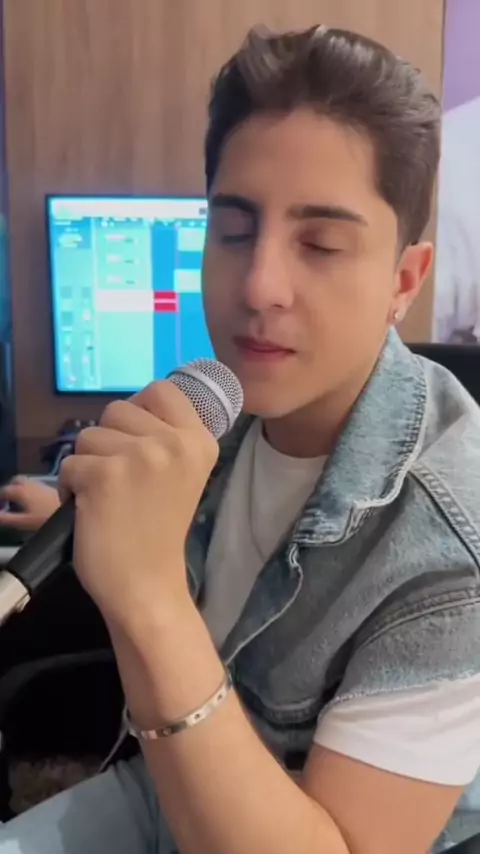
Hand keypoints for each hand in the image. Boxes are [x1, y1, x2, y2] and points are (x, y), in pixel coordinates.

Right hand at [0, 477, 60, 530]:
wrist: (72, 513)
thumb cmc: (45, 519)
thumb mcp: (23, 522)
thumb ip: (7, 518)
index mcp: (21, 490)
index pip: (4, 490)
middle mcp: (31, 484)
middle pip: (16, 481)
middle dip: (9, 488)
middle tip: (6, 499)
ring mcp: (42, 484)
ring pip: (27, 482)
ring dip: (20, 488)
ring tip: (18, 500)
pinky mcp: (52, 488)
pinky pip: (36, 485)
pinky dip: (30, 490)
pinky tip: (33, 501)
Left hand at [59, 381, 217, 626]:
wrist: (147, 585)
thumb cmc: (158, 532)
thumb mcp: (181, 475)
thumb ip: (165, 438)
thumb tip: (130, 408)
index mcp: (199, 442)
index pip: (162, 390)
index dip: (139, 410)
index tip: (136, 441)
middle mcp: (174, 443)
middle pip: (118, 409)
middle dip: (108, 441)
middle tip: (123, 481)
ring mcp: (141, 457)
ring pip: (89, 435)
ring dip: (88, 465)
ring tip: (108, 497)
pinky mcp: (105, 475)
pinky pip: (70, 464)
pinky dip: (72, 488)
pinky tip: (92, 510)